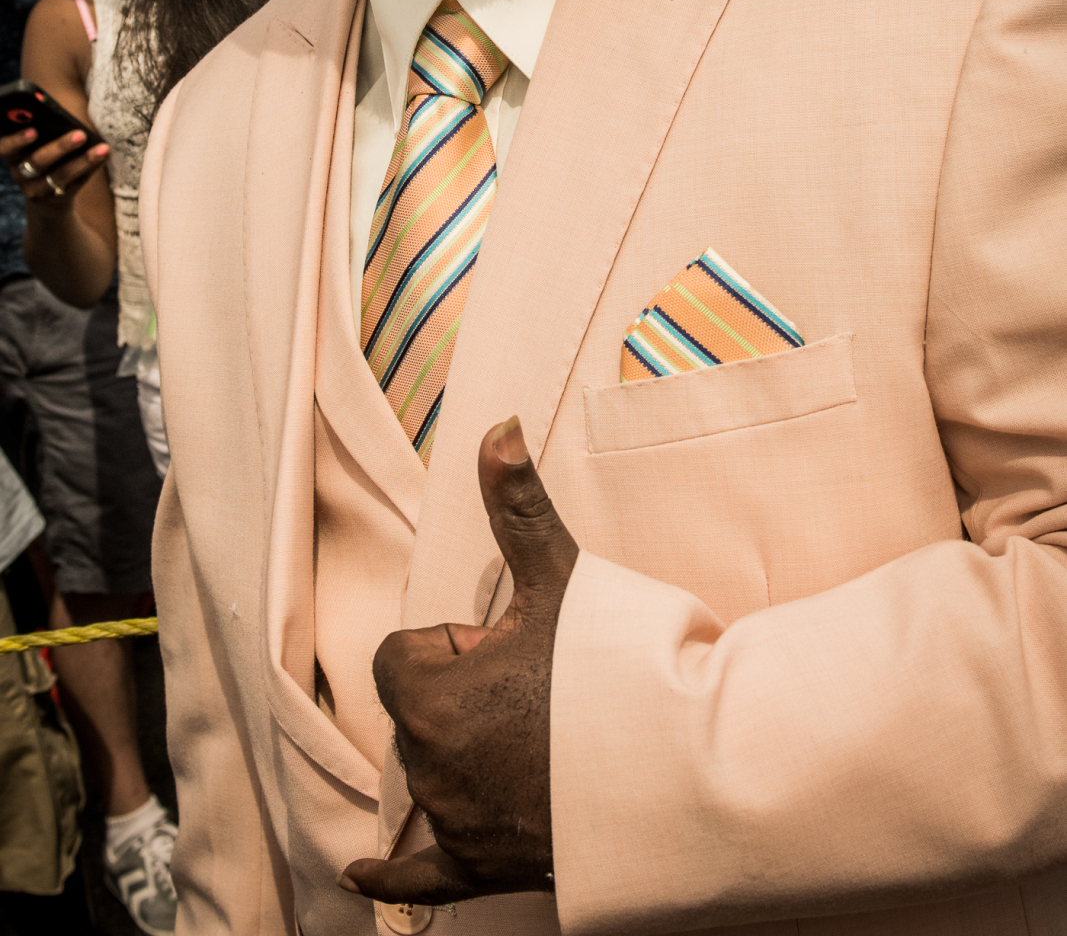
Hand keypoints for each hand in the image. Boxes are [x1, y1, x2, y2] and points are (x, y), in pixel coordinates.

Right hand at [0, 125, 108, 209]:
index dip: (17, 141)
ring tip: (103, 148)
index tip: (33, 131)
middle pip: (39, 161)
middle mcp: (21, 175)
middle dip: (60, 147)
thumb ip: (44, 134)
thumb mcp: (35, 149)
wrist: (45, 199)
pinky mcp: (58, 199)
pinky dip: (91, 167)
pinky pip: (77, 183)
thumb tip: (68, 122)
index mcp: (12, 156)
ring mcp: (39, 190)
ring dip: (84, 160)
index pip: (4, 148)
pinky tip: (105, 154)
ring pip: (62, 175)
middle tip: (81, 134)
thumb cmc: (43, 159)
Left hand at [338, 417, 578, 907]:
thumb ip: (517, 505)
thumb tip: (499, 428)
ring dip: (465, 753)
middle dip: (465, 696)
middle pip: (419, 712)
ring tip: (540, 741)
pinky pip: (419, 878)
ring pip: (431, 772)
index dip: (455, 647)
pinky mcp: (481, 866)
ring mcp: (455, 822)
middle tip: (537, 694)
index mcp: (430, 698)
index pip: (404, 655)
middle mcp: (429, 768)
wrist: (678, 771)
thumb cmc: (611, 670)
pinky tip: (361, 875)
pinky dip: (395, 875)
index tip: (510, 651)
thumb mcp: (559, 579)